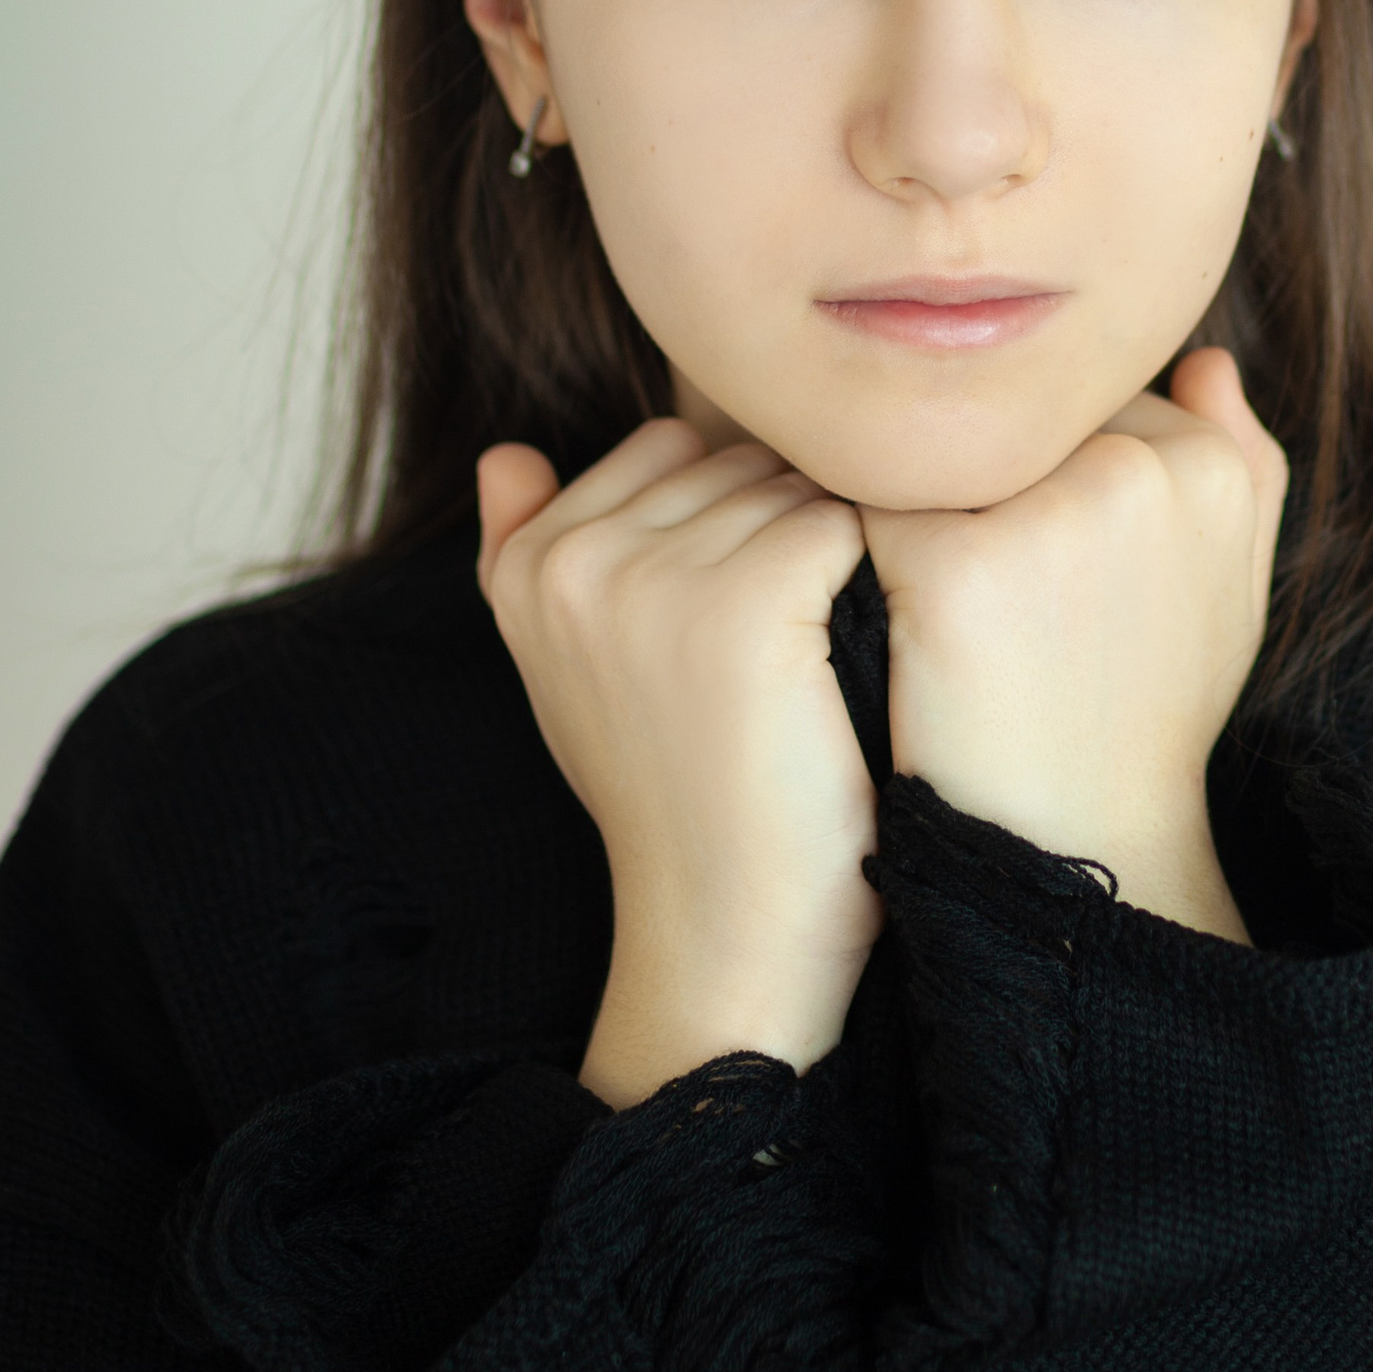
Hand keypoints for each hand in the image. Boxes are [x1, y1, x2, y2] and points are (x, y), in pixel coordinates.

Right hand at [477, 423, 879, 1107]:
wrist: (724, 925)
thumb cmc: (675, 796)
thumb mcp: (574, 672)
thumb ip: (529, 553)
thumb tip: (504, 453)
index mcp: (528, 566)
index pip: (671, 447)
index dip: (730, 524)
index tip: (732, 631)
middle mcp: (573, 560)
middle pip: (738, 459)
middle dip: (782, 533)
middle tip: (782, 660)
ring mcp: (652, 581)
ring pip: (793, 489)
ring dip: (830, 563)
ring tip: (807, 670)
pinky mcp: (741, 609)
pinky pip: (840, 529)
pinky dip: (868, 587)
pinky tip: (843, 668)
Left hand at [859, 349, 1286, 939]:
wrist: (1076, 843)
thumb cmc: (1145, 716)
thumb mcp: (1230, 591)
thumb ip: (1241, 462)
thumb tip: (1204, 359)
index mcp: (1210, 466)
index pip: (1089, 400)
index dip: (1049, 475)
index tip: (1043, 562)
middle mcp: (1141, 468)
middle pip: (1012, 417)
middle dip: (987, 476)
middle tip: (985, 585)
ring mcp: (1048, 509)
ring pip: (942, 448)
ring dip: (920, 501)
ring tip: (936, 597)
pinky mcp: (956, 557)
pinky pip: (872, 501)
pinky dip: (866, 550)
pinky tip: (893, 616)